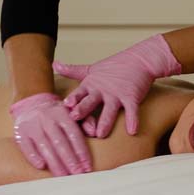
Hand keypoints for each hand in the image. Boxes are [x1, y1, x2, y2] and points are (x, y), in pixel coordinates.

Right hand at [10, 93, 91, 175]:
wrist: (31, 103)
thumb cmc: (56, 114)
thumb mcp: (72, 112)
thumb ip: (86, 121)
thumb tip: (94, 132)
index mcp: (63, 115)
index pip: (74, 135)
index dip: (81, 152)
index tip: (87, 167)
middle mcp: (48, 119)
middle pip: (60, 142)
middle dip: (70, 160)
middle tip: (78, 174)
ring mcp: (33, 126)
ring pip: (45, 147)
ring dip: (55, 164)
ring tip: (63, 177)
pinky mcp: (20, 132)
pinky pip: (26, 146)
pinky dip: (33, 156)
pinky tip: (42, 167)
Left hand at [52, 34, 180, 137]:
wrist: (139, 60)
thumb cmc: (115, 66)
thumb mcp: (91, 69)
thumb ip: (73, 70)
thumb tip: (54, 64)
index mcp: (91, 85)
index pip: (78, 94)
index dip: (72, 100)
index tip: (64, 107)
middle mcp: (102, 90)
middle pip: (90, 101)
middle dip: (82, 109)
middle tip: (75, 118)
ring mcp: (117, 94)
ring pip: (109, 109)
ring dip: (105, 122)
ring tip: (101, 134)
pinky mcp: (132, 96)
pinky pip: (132, 110)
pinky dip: (133, 120)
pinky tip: (132, 131)